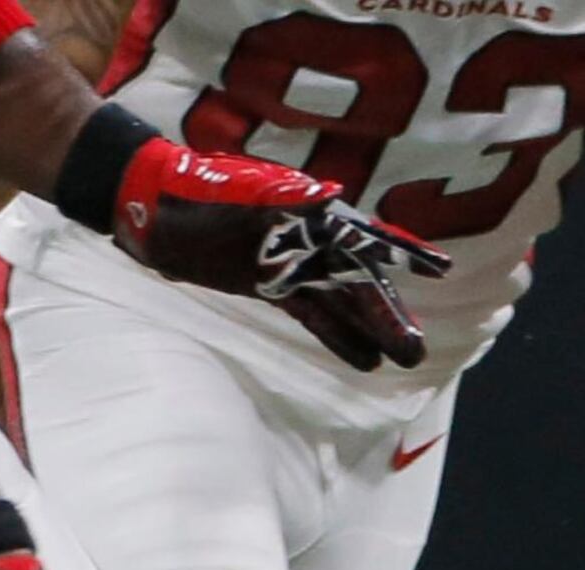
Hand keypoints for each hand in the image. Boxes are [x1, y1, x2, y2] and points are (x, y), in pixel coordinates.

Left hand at [111, 141, 450, 370]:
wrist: (145, 203)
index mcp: (307, 211)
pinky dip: (337, 335)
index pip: (364, 237)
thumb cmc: (190, 192)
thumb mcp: (235, 195)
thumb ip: (282, 202)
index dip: (402, 253)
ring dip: (371, 329)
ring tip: (402, 361)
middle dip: (388, 313)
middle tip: (415, 351)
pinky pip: (312, 312)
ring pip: (341, 300)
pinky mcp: (269, 282)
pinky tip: (365, 362)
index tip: (439, 269)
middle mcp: (307, 235)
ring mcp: (289, 260)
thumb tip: (328, 201)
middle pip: (358, 278)